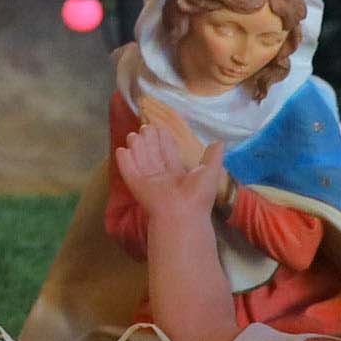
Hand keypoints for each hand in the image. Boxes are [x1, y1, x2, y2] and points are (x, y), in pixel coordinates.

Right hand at [117, 119, 223, 236]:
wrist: (183, 213)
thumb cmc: (198, 194)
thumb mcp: (211, 171)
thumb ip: (213, 156)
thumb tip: (219, 141)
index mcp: (178, 176)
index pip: (169, 155)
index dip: (164, 142)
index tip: (160, 128)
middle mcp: (162, 178)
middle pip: (153, 156)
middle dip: (149, 142)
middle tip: (145, 126)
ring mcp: (148, 182)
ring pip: (140, 161)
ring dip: (137, 147)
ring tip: (133, 134)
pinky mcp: (136, 185)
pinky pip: (128, 171)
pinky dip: (125, 161)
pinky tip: (121, 150)